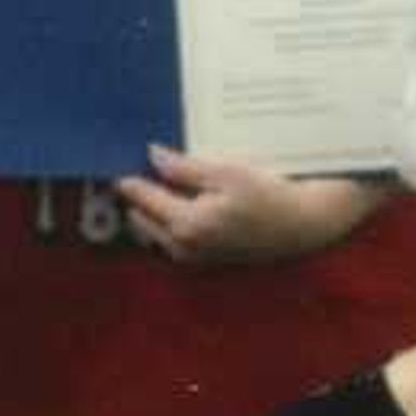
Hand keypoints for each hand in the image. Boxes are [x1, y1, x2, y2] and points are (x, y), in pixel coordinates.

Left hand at [111, 150, 381, 266]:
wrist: (301, 225)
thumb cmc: (268, 195)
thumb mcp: (226, 173)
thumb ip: (184, 168)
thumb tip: (152, 156)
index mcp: (186, 224)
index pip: (142, 198)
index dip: (128, 179)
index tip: (113, 164)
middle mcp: (184, 247)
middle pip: (141, 220)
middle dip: (134, 198)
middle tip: (131, 171)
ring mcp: (194, 257)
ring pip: (154, 234)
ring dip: (149, 213)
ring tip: (150, 186)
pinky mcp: (205, 260)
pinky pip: (171, 242)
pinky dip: (165, 224)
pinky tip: (175, 205)